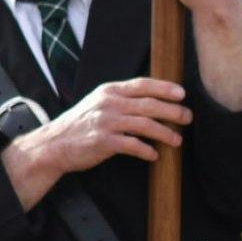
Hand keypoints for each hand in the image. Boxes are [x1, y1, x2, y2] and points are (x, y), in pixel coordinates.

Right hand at [5, 78, 191, 208]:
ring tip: (177, 140)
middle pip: (149, 104)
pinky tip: (154, 155)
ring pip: (145, 125)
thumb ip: (120, 100)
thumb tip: (151, 102)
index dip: (164, 88)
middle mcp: (109, 103)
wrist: (54, 144)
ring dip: (165, 133)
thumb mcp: (97, 103)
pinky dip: (146, 150)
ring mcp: (106, 122)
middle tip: (187, 118)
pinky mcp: (103, 142)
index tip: (182, 93)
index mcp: (108, 91)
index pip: (142, 84)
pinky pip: (133, 145)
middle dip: (173, 111)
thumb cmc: (80, 124)